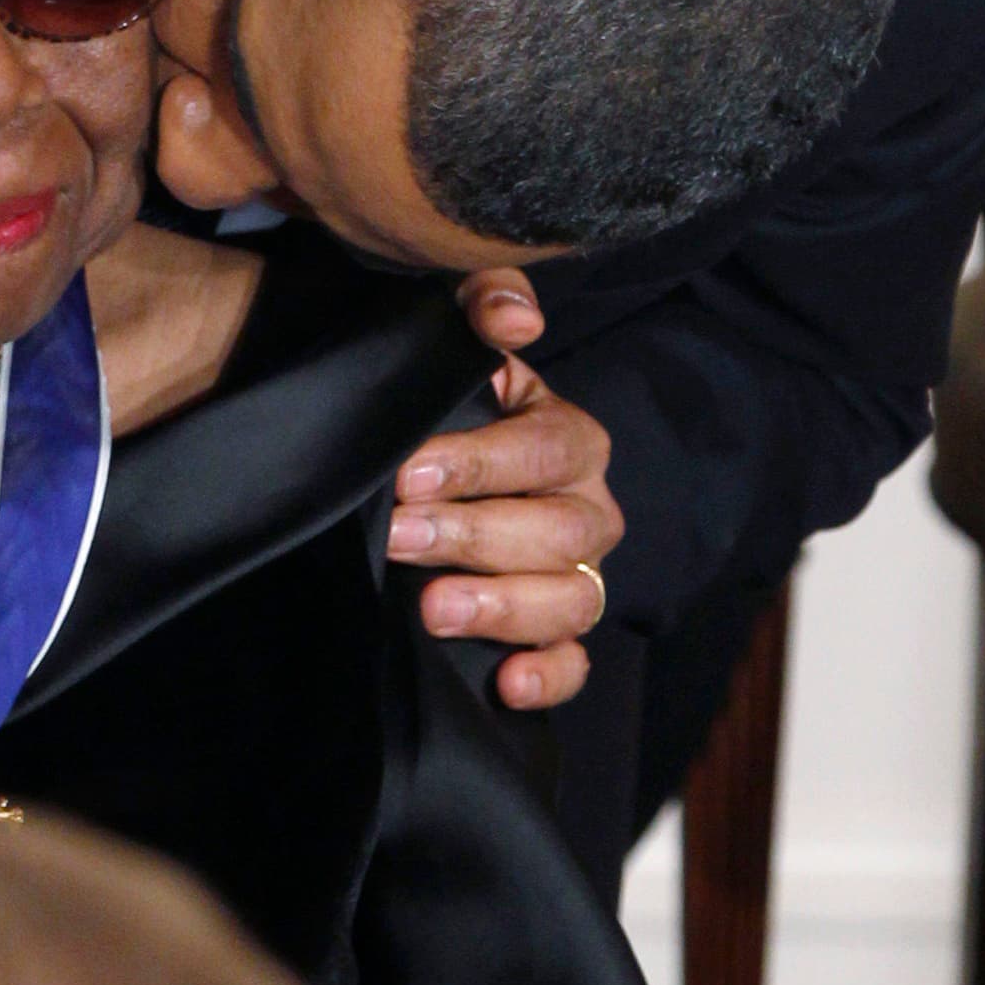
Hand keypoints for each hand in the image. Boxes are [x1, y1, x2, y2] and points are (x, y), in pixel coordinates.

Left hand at [389, 269, 623, 710]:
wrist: (413, 471)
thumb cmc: (442, 402)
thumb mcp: (454, 336)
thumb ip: (482, 303)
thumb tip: (516, 316)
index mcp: (567, 437)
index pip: (545, 450)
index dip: (481, 462)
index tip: (409, 469)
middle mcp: (584, 508)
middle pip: (557, 532)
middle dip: (474, 536)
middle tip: (400, 535)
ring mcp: (575, 574)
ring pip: (569, 600)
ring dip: (503, 607)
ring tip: (432, 607)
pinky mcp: (555, 633)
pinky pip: (574, 664)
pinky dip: (548, 676)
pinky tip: (506, 682)